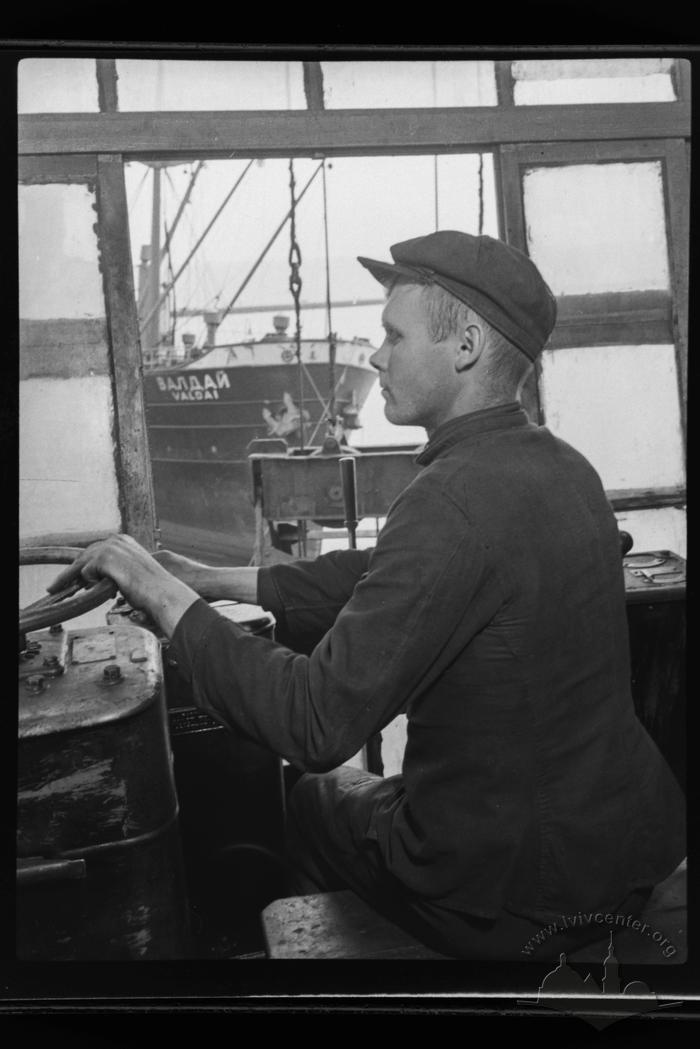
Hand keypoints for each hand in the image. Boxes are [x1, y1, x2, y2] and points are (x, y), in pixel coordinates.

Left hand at [47, 534, 199, 636]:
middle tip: (58, 584)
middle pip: (88, 552)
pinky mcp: (109, 559)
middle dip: (73, 568)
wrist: (171, 593)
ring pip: (83, 560)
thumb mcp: (144, 577)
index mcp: (129, 544)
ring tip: (58, 587)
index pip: (100, 551)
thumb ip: (130, 575)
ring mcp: (114, 548)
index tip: (78, 575)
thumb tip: (117, 586)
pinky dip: (85, 581)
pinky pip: (87, 570)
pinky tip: (87, 590)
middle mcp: (120, 541)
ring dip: (70, 575)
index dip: (87, 564)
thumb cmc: (164, 590)